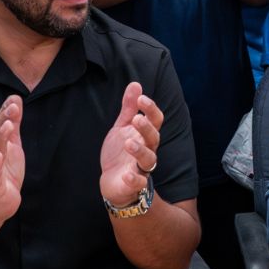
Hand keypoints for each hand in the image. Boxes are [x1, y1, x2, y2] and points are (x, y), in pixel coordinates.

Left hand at [99, 82, 161, 207]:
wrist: (112, 182)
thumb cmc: (120, 153)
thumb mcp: (122, 128)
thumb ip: (129, 108)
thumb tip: (135, 84)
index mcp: (145, 135)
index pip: (155, 121)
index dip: (151, 109)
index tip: (141, 99)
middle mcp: (147, 150)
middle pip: (154, 138)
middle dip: (147, 128)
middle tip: (136, 119)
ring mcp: (141, 168)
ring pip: (149, 160)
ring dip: (140, 151)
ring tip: (128, 143)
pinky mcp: (134, 184)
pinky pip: (139, 183)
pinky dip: (134, 179)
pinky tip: (126, 174)